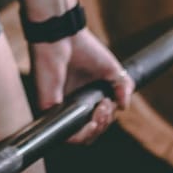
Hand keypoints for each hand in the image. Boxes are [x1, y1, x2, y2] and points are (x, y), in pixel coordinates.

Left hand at [30, 27, 133, 144]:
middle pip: (90, 133)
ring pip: (78, 137)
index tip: (110, 102)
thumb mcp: (112, 69)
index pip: (97, 122)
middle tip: (105, 105)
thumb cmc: (84, 48)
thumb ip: (123, 87)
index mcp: (84, 98)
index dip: (106, 120)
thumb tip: (124, 106)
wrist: (64, 35)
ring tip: (100, 110)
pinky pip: (64, 133)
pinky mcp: (48, 108)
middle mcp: (71, 105)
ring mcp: (59, 108)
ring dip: (95, 130)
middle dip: (103, 124)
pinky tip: (91, 122)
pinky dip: (79, 135)